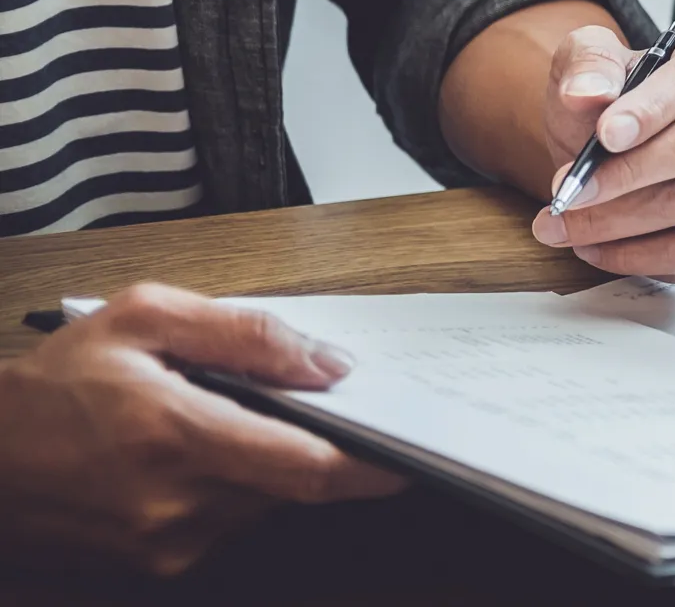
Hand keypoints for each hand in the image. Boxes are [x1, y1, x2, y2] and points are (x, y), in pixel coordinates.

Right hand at [0, 284, 402, 575]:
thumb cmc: (52, 383)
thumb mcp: (141, 318)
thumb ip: (244, 334)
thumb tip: (326, 364)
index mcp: (174, 437)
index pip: (306, 468)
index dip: (370, 466)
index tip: (413, 452)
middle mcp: (175, 505)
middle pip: (293, 484)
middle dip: (312, 444)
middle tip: (306, 405)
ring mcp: (166, 545)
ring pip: (264, 501)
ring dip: (266, 462)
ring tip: (219, 419)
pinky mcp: (156, 565)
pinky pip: (228, 521)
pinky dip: (232, 485)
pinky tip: (192, 453)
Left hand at [529, 27, 674, 279]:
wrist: (619, 150)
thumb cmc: (612, 105)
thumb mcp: (589, 63)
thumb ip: (587, 66)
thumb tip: (585, 93)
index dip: (648, 112)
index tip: (604, 137)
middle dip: (623, 176)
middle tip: (568, 193)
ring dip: (617, 223)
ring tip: (564, 225)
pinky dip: (639, 257)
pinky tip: (598, 248)